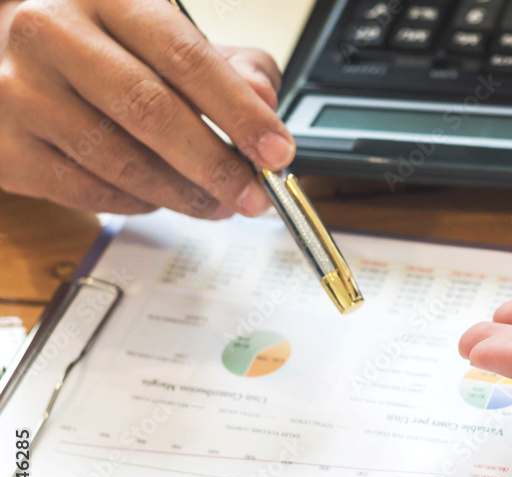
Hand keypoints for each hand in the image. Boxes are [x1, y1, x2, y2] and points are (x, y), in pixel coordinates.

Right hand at [0, 0, 293, 218]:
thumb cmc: (94, 44)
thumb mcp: (160, 32)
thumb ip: (223, 62)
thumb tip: (262, 100)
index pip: (185, 57)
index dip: (239, 112)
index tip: (278, 151)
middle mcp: (52, 33)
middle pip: (151, 111)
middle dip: (216, 165)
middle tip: (255, 195)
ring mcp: (19, 90)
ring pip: (121, 161)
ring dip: (184, 195)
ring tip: (218, 203)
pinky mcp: (5, 145)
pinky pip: (88, 191)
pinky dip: (137, 204)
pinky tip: (160, 198)